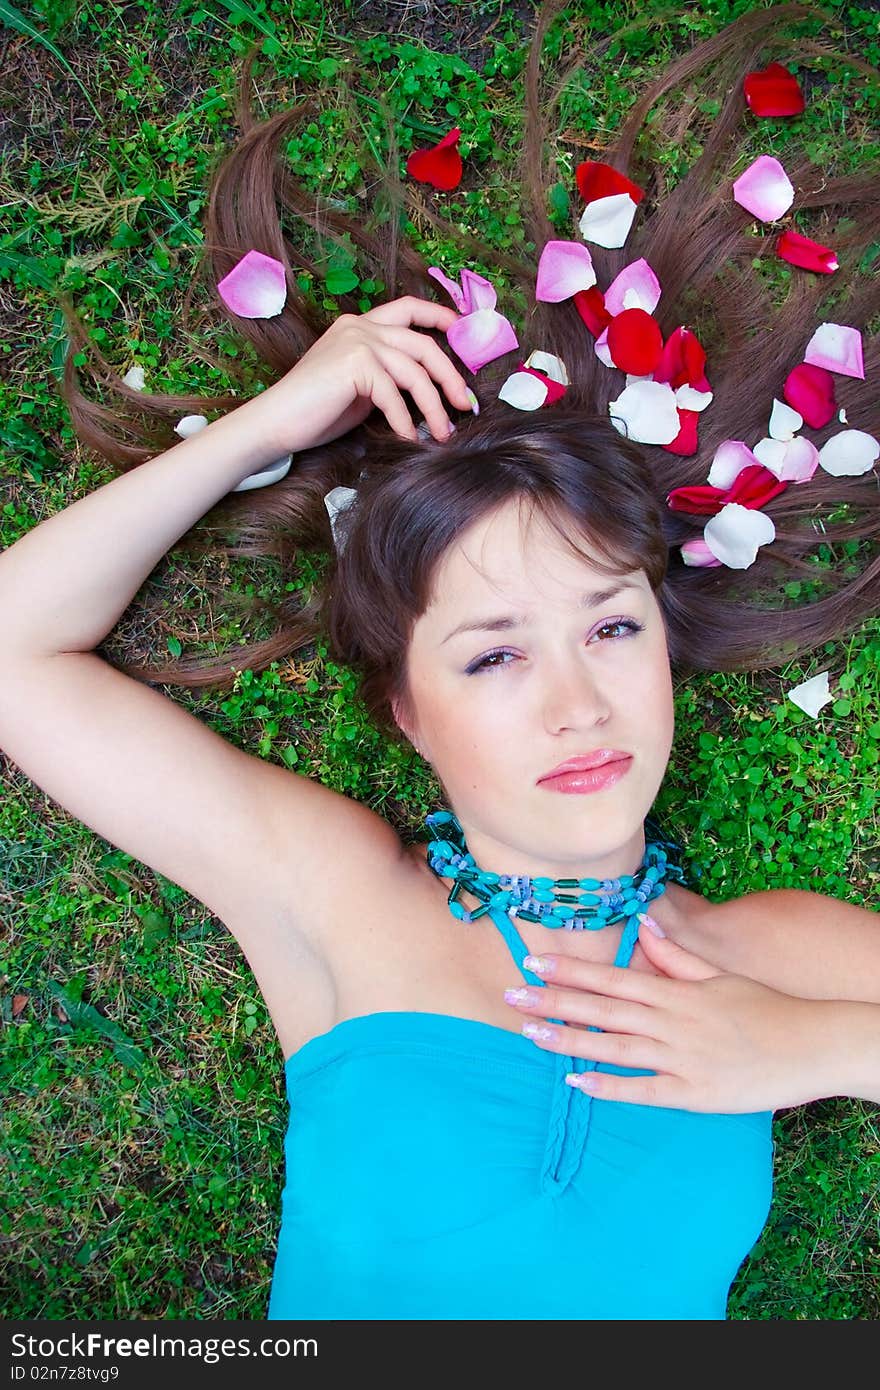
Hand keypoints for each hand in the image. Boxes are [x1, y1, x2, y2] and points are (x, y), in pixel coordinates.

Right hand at [249, 296, 472, 453]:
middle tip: (465, 404)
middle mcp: (360, 326)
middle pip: (423, 345)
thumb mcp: (359, 387)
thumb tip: (427, 392)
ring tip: (443, 432)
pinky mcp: (354, 364)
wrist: (274, 421)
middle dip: (450, 376)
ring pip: (414, 373)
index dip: (438, 315)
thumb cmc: (314, 410)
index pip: (408, 308)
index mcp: (360, 325)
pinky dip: (404, 422)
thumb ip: (387, 377)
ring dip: (433, 407)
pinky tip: (409, 439)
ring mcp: (357, 342)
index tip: (462, 329)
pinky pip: (394, 396)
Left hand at [504, 920, 834, 1112]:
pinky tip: (575, 1082)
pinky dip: (608, 1086)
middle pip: (601, 1010)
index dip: (570, 971)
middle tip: (510, 996)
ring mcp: (679, 1059)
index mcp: (675, 992)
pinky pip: (642, 1091)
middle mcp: (671, 1022)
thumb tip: (644, 924)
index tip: (533, 963)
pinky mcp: (692, 1094)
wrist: (811, 1045)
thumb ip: (677, 955)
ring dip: (568, 1040)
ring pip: (613, 1048)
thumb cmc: (764, 1009)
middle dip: (553, 1002)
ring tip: (529, 1034)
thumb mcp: (719, 975)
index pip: (611, 979)